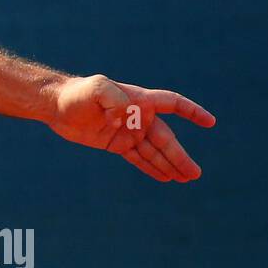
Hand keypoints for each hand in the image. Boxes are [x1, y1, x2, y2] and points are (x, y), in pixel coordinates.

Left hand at [45, 74, 215, 182]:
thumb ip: (114, 100)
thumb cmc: (78, 93)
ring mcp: (129, 131)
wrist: (56, 105)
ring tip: (186, 179)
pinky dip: (151, 168)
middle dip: (179, 156)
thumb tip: (127, 117)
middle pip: (166, 138)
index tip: (210, 122)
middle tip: (195, 174)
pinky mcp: (117, 144)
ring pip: (154, 151)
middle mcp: (138, 117)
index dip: (192, 112)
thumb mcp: (96, 89)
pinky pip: (138, 158)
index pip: (173, 104)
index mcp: (139, 100)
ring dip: (170, 164)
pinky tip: (165, 177)